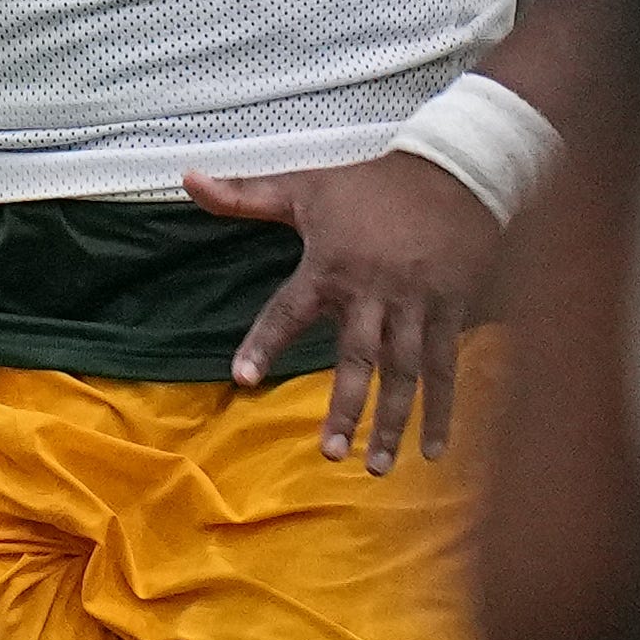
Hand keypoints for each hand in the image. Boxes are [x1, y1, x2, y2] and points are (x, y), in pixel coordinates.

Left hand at [191, 149, 501, 471]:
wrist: (453, 172)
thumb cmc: (372, 183)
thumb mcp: (306, 185)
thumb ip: (245, 193)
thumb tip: (185, 178)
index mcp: (331, 267)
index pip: (289, 311)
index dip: (266, 342)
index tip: (243, 378)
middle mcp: (373, 294)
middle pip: (358, 360)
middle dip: (346, 408)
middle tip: (331, 453)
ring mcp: (416, 307)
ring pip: (404, 374)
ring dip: (393, 422)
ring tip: (378, 467)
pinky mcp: (451, 312)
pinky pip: (446, 367)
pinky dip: (443, 410)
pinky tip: (435, 450)